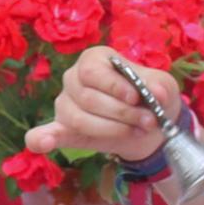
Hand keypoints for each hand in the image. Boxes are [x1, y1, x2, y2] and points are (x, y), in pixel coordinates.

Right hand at [24, 45, 169, 163]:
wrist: (147, 124)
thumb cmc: (150, 97)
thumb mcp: (162, 86)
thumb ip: (159, 87)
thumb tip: (156, 93)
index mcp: (93, 60)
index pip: (94, 72)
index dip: (114, 86)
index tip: (136, 98)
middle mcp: (73, 79)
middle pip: (88, 98)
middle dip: (122, 113)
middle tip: (149, 122)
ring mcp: (64, 104)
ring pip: (79, 119)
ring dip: (110, 129)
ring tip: (137, 131)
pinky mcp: (62, 128)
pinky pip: (44, 133)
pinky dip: (41, 138)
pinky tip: (42, 143)